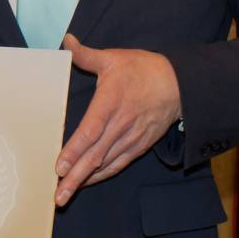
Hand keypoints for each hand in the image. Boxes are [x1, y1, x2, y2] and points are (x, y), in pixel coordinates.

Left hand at [55, 34, 181, 204]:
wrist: (180, 84)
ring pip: (105, 164)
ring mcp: (131, 138)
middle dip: (74, 178)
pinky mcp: (139, 145)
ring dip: (85, 181)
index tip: (59, 166)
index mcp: (111, 103)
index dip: (75, 150)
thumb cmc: (143, 69)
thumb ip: (86, 55)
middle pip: (94, 156)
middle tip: (58, 196)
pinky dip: (102, 175)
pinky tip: (87, 182)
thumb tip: (66, 41)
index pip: (90, 131)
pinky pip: (118, 164)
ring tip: (65, 195)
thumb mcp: (114, 58)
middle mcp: (120, 125)